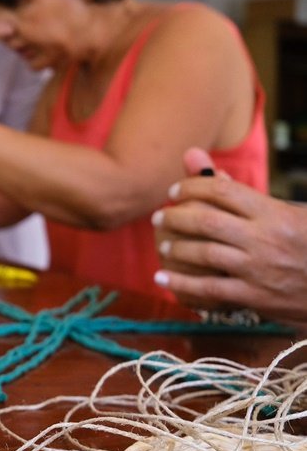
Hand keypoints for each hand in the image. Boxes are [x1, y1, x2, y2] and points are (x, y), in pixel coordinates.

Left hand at [154, 148, 306, 320]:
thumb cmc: (304, 242)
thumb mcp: (284, 212)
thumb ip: (235, 189)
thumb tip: (190, 154)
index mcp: (275, 213)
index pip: (223, 190)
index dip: (191, 187)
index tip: (173, 191)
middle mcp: (266, 238)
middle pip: (207, 221)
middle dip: (175, 217)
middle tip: (157, 217)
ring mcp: (260, 268)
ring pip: (205, 253)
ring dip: (176, 248)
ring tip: (163, 245)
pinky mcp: (256, 296)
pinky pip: (209, 288)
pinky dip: (181, 283)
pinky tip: (160, 278)